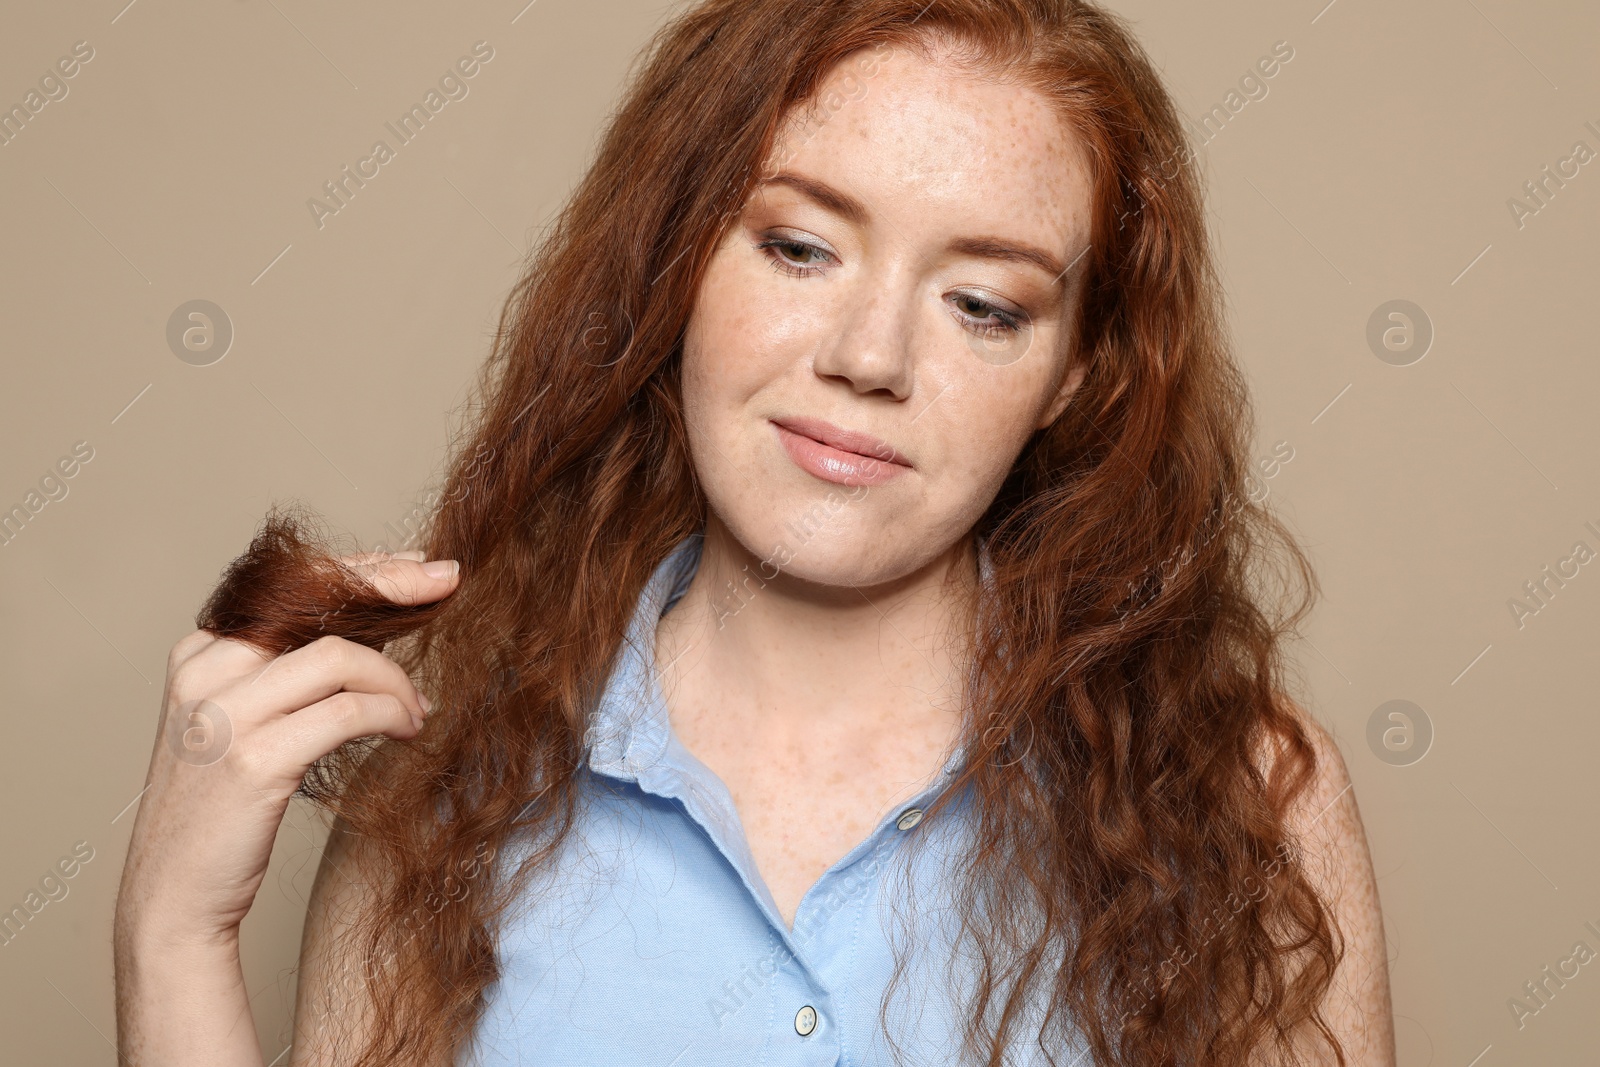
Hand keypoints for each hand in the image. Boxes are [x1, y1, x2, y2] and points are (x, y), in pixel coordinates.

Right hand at [115, 551, 459, 946]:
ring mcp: (225, 715)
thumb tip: (374, 624)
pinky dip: (391, 712)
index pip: (292, 585)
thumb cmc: (221, 810)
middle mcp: (205, 673)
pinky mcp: (253, 759)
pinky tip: (408, 729)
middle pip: (317, 604)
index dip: (364, 568)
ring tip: (419, 710)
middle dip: (394, 587)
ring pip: (340, 656)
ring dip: (396, 679)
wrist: (173, 895)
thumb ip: (288, 672)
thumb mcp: (242, 722)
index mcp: (200, 653)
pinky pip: (348, 712)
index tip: (419, 566)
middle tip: (448, 584)